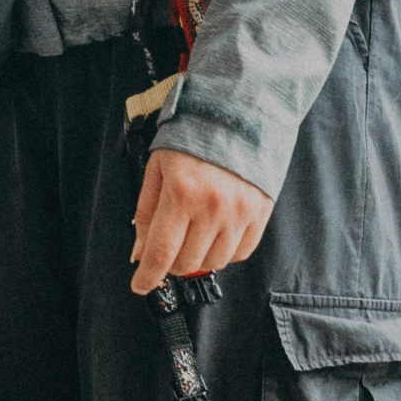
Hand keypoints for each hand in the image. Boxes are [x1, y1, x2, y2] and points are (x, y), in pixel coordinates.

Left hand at [130, 147, 271, 295]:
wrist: (240, 115)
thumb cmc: (194, 137)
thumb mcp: (158, 167)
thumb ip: (146, 212)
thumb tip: (140, 252)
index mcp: (182, 192)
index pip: (161, 252)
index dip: (148, 276)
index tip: (140, 285)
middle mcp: (213, 206)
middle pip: (186, 264)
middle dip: (171, 263)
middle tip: (168, 247)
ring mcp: (240, 212)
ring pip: (213, 262)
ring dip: (197, 258)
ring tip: (193, 235)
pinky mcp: (260, 214)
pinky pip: (240, 253)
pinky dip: (223, 251)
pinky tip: (215, 233)